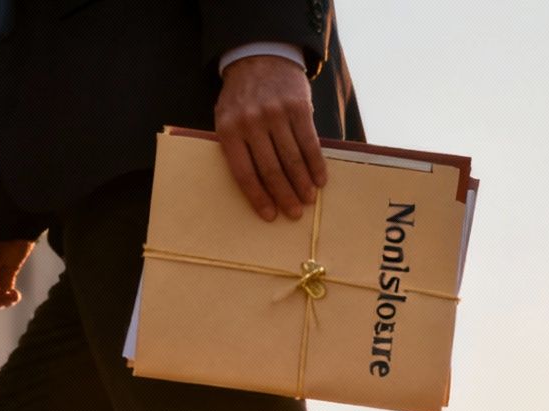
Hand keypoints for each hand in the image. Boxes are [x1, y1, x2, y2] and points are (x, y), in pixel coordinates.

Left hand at [215, 54, 327, 221]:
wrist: (259, 57)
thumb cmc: (242, 97)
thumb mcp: (227, 118)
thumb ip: (237, 147)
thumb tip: (256, 188)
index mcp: (229, 129)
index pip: (244, 173)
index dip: (258, 198)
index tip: (270, 215)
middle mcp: (251, 122)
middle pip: (271, 170)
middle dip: (284, 196)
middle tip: (295, 213)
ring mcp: (275, 114)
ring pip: (292, 160)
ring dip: (302, 184)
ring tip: (308, 199)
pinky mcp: (298, 107)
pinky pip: (309, 143)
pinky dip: (316, 165)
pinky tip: (320, 179)